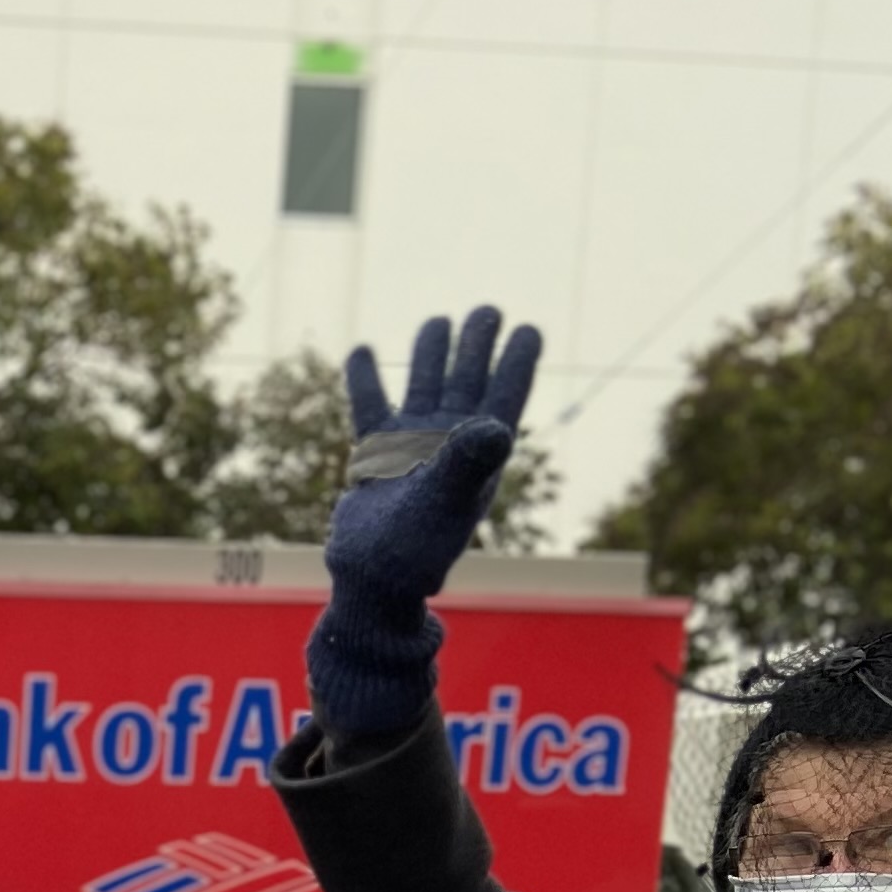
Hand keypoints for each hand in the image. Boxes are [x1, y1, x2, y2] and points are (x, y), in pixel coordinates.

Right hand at [306, 305, 541, 738]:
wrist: (372, 580)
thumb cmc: (414, 550)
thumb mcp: (446, 504)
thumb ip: (468, 462)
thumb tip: (496, 425)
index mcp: (480, 454)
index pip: (506, 397)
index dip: (518, 362)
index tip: (529, 330)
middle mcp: (449, 444)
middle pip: (468, 382)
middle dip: (477, 346)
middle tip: (487, 311)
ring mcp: (412, 447)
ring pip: (424, 387)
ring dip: (431, 354)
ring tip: (439, 322)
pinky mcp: (376, 456)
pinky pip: (371, 408)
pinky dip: (365, 379)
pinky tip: (362, 351)